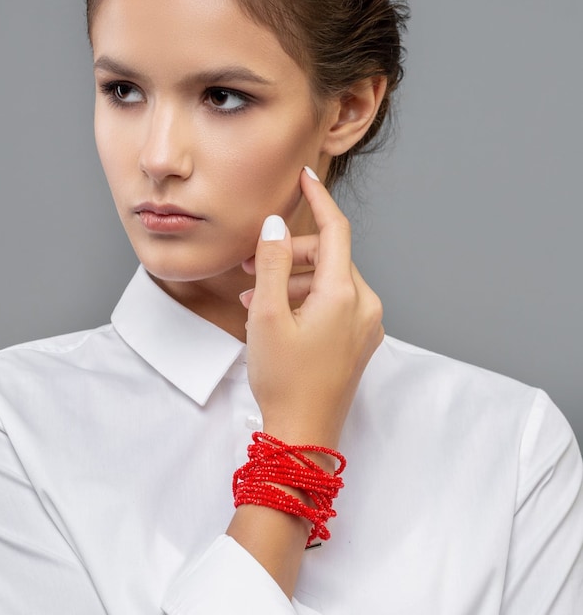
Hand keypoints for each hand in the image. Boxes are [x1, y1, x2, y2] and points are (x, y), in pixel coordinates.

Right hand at [241, 167, 382, 448]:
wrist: (304, 436)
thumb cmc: (284, 381)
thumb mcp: (266, 316)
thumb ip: (270, 263)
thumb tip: (275, 225)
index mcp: (345, 294)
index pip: (336, 230)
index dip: (318, 199)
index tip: (304, 177)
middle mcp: (364, 306)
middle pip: (328, 258)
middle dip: (287, 255)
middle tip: (248, 267)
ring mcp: (365, 326)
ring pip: (327, 283)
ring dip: (290, 282)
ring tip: (252, 300)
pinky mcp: (358, 343)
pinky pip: (333, 306)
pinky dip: (303, 302)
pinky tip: (273, 317)